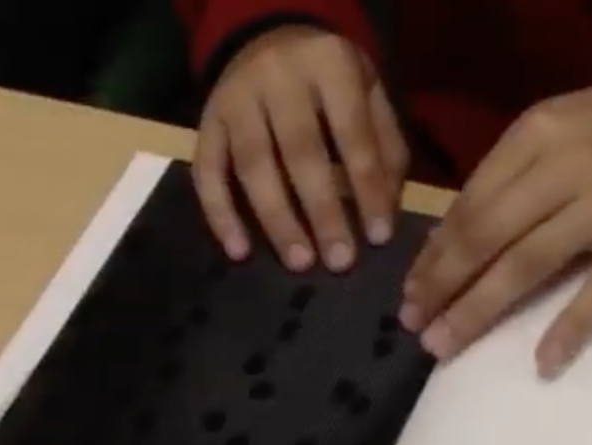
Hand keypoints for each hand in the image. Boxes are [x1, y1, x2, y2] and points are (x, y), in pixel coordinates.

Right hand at [194, 25, 408, 271]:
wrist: (268, 34)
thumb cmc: (330, 77)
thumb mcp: (370, 92)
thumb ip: (385, 145)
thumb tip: (386, 209)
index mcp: (329, 65)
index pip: (351, 134)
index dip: (366, 187)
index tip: (378, 236)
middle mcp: (278, 78)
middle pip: (300, 151)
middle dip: (322, 211)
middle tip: (340, 261)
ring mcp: (235, 98)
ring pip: (252, 165)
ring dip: (276, 219)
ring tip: (300, 262)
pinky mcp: (205, 121)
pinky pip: (207, 171)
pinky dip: (220, 213)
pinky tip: (239, 251)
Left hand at [400, 71, 591, 377]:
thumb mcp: (554, 130)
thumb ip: (506, 178)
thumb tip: (444, 244)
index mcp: (536, 133)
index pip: (472, 201)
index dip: (435, 251)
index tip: (411, 290)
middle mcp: (567, 167)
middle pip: (489, 234)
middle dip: (444, 283)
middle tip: (414, 324)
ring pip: (531, 264)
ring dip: (481, 308)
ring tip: (445, 344)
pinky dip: (572, 326)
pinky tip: (544, 361)